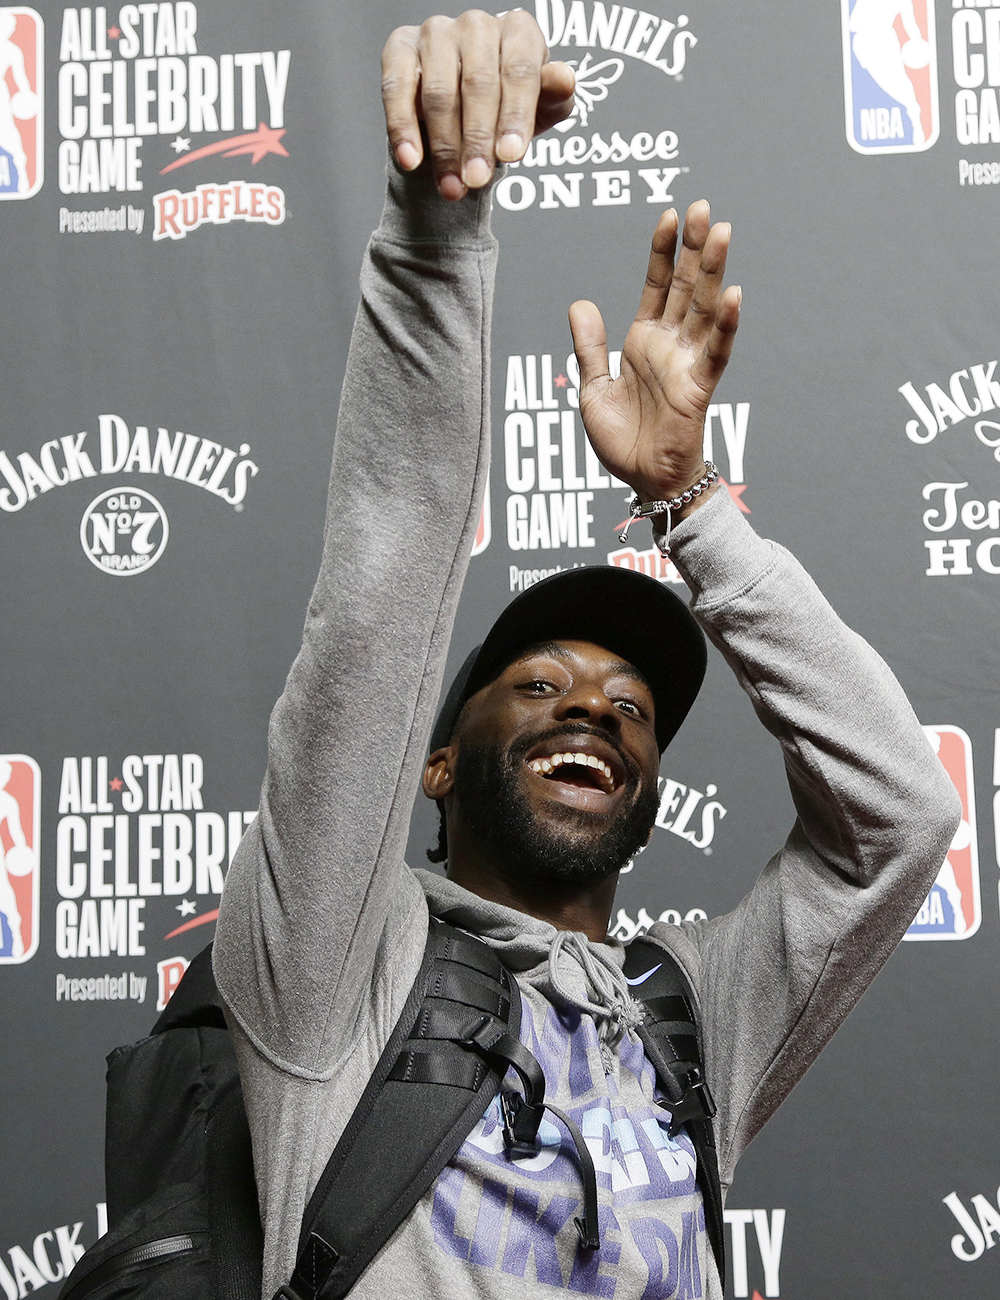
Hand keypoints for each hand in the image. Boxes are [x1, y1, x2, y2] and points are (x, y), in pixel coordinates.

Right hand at [381, 10, 574, 199]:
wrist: (466, 111)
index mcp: (519, 30)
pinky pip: (398, 88)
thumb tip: (563, 78)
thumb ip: (554, 97)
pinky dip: (402, 128)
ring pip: (439, 92)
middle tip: (477, 180)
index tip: (511, 157)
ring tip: (452, 187)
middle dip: (477, 139)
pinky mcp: (400, 48)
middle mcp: (477, 24)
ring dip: (444, 146)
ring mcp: (436, 32)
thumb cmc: (510, 107)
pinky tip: (411, 160)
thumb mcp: (541, 109)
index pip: (519, 71)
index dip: (515, 116)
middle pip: (479, 83)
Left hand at [569, 202, 740, 510]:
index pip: (656, 286)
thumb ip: (589, 347)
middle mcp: (669, 346)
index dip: (661, 252)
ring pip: (702, 309)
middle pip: (684, 287)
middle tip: (702, 207)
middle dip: (692, 248)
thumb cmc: (624, 440)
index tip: (668, 216)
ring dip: (713, 272)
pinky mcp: (698, 388)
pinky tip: (734, 295)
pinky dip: (725, 325)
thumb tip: (580, 303)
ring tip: (720, 233)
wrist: (644, 481)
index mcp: (643, 342)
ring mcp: (686, 364)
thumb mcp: (593, 389)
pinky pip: (715, 353)